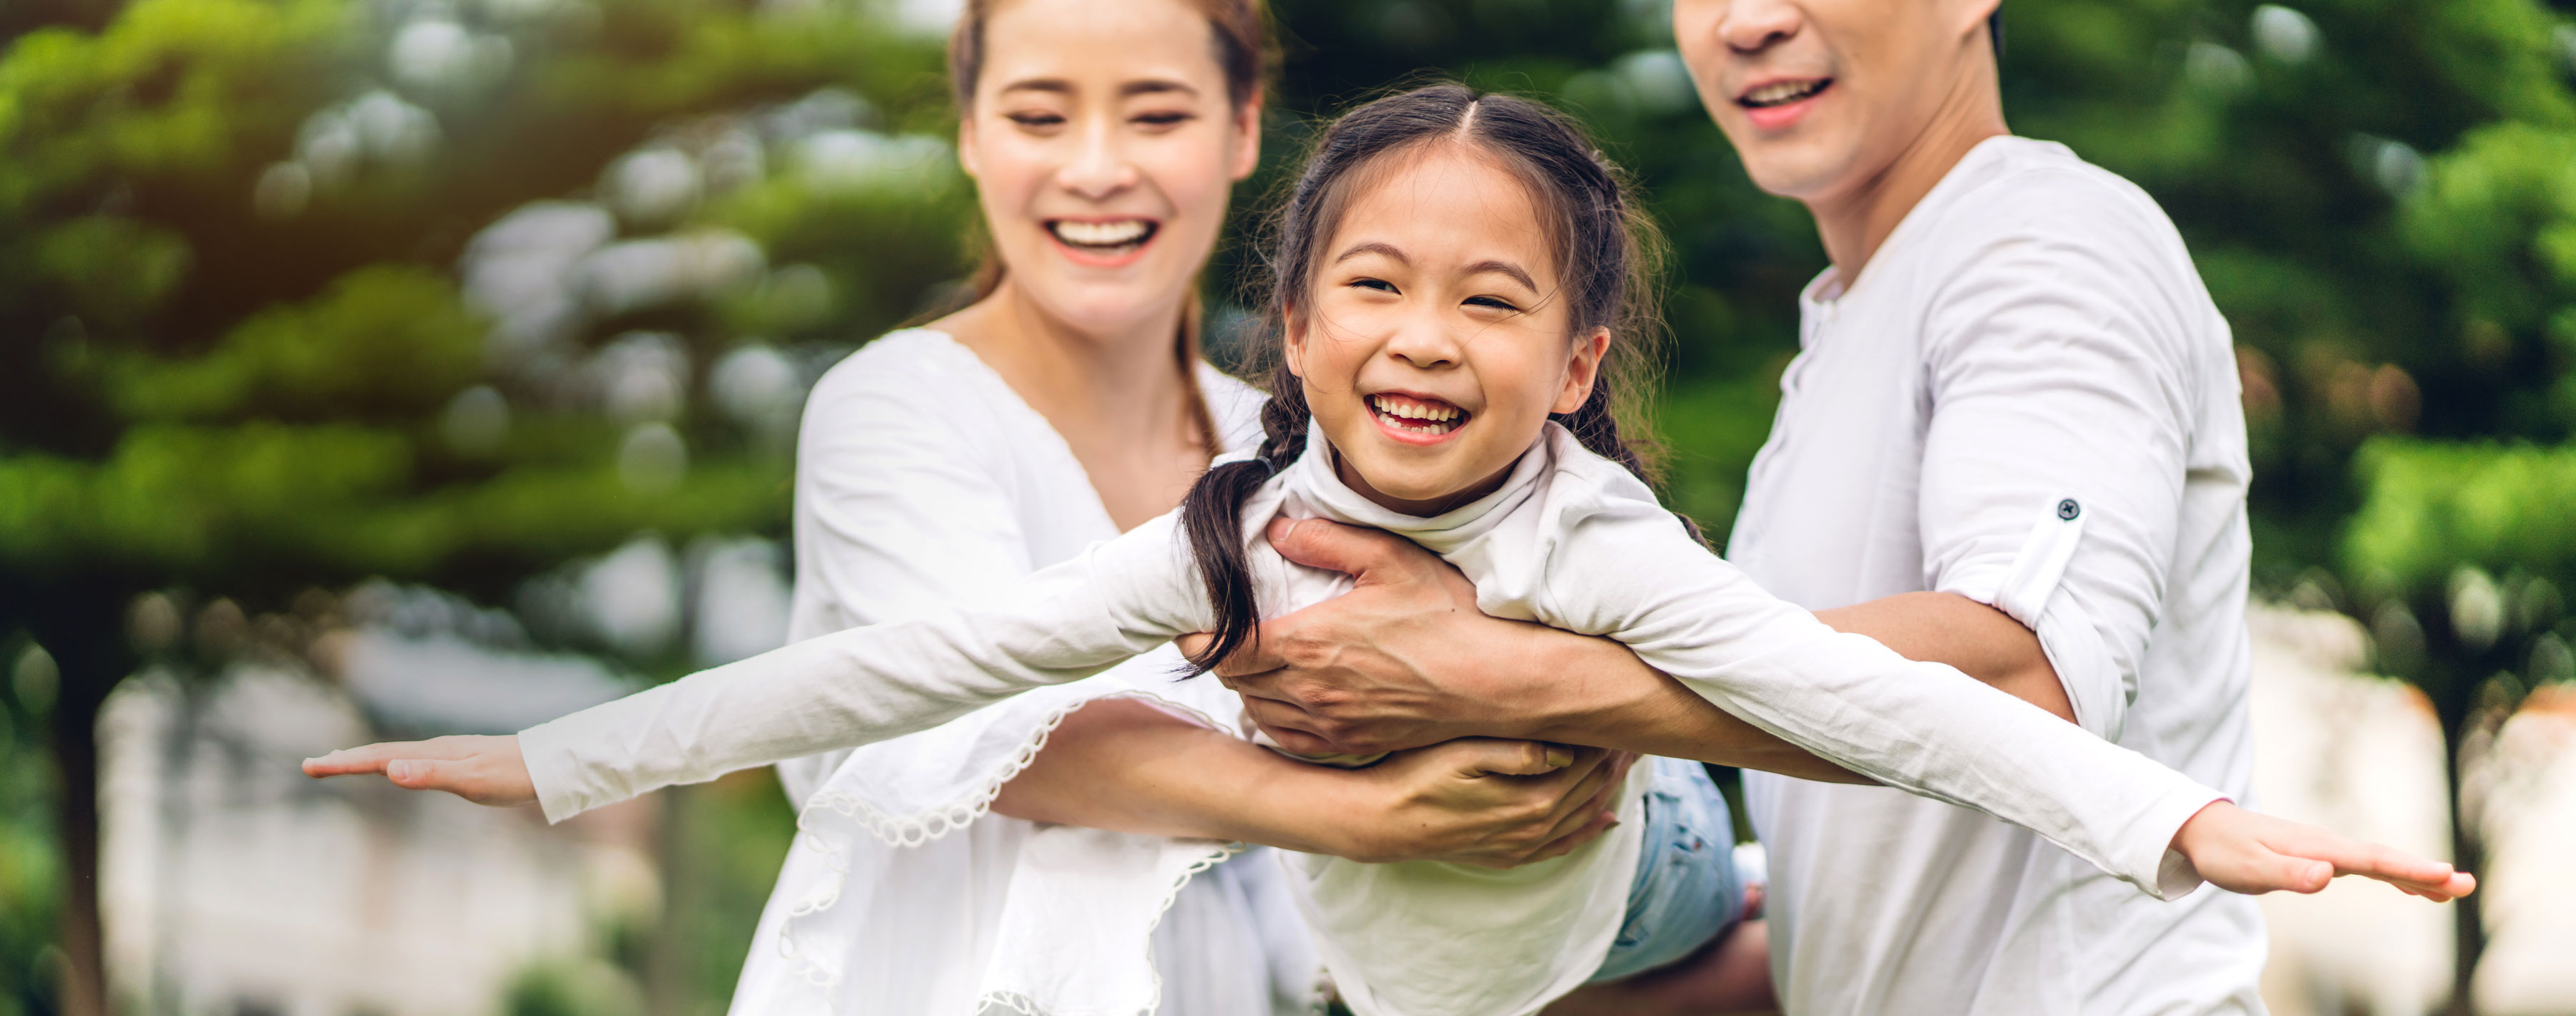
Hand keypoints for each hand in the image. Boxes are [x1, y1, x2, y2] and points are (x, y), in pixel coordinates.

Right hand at [302, 735, 536, 807]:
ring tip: (341, 764)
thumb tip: (390, 770)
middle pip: (381, 753)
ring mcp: (448, 754)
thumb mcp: (472, 780)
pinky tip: (396, 769)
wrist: (550, 766)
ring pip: (397, 755)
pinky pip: (415, 761)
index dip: (343, 764)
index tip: (311, 766)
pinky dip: (392, 763)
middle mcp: (436, 750)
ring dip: (366, 760)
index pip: (378, 757)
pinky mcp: (460, 761)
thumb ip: (431, 775)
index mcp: (433, 754)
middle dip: (346, 760)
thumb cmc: (513, 776)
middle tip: (312, 765)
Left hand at [1187, 518, 1571, 754]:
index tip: (1196, 623)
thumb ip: (1325, 540)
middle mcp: (1309, 691)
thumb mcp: (1387, 559)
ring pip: (1258, 712)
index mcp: (1307, 643)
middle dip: (1222, 658)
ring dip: (1247, 689)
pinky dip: (1274, 721)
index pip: (1226, 649)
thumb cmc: (1447, 616)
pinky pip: (1290, 740)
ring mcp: (1330, 723)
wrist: (1493, 681)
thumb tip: (1277, 529)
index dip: (1200, 637)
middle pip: (1236, 681)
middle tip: (1223, 637)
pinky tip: (1283, 703)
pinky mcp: (1351, 745)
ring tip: (1253, 666)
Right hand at [1336, 738, 1634, 867]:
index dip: (1607, 740)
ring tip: (1623, 763)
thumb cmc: (1417, 774)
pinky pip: (1562, 845)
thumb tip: (1566, 751)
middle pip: (1591, 789)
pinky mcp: (1507, 854)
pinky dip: (1588, 831)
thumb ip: (1518, 752)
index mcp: (1532, 800)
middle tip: (1632, 733)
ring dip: (1606, 788)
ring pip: (1582, 816)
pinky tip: (1604, 820)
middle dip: (1615, 761)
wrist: (1382, 821)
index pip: (1587, 765)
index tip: (1621, 716)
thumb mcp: (1464, 752)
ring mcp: (1522, 845)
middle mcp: (1535, 829)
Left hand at [2170, 800, 2475, 901]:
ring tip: (2453, 891)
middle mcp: (2326, 844)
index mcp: (2317, 847)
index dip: (2409, 869)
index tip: (2445, 877)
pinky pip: (2365, 866)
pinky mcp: (2317, 855)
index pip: (2372, 859)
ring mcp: (2324, 848)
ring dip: (2416, 876)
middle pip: (2384, 859)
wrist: (2201, 829)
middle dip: (2425, 874)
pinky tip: (2409, 887)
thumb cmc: (2223, 851)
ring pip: (2379, 863)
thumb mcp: (2249, 869)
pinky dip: (2392, 875)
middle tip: (2467, 887)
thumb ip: (2288, 873)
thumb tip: (2328, 874)